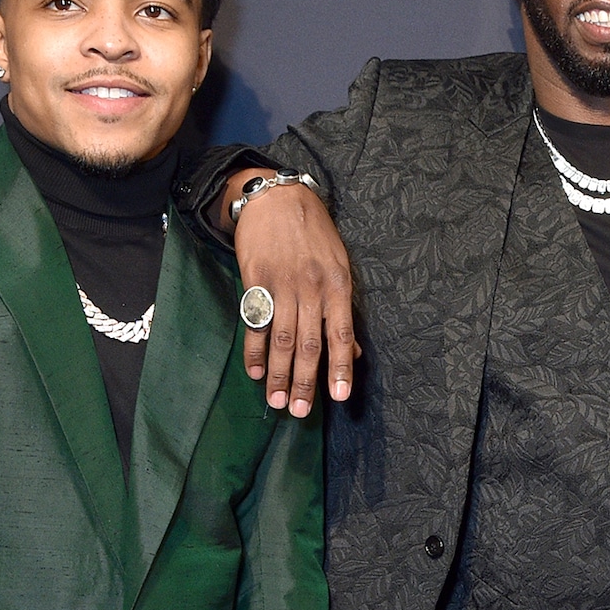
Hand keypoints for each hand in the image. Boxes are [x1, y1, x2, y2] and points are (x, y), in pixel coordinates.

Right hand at [224, 169, 357, 415]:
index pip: (341, 335)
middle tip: (298, 411)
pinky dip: (253, 349)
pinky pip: (255, 322)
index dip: (340, 368)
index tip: (338, 397)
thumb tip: (355, 352)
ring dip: (277, 373)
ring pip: (281, 338)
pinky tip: (254, 371)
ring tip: (276, 401)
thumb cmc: (314, 234)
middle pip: (308, 343)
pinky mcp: (256, 281)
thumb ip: (344, 309)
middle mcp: (311, 288)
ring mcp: (282, 285)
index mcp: (338, 285)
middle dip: (304, 381)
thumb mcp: (340, 264)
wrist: (277, 198)